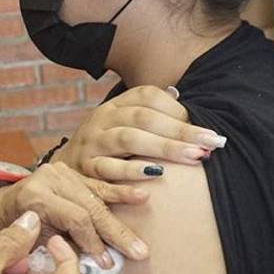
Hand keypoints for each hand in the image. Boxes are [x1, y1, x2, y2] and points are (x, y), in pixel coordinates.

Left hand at [0, 161, 149, 268]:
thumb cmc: (10, 229)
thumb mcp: (29, 243)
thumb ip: (59, 253)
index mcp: (36, 195)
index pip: (76, 219)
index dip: (94, 242)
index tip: (105, 263)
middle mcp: (50, 178)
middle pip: (91, 207)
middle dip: (115, 233)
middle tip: (137, 253)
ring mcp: (61, 171)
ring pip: (97, 197)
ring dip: (120, 220)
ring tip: (140, 238)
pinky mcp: (70, 170)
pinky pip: (97, 184)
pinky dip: (119, 193)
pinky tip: (141, 196)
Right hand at [56, 85, 226, 180]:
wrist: (62, 174)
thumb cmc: (105, 149)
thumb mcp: (123, 126)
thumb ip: (151, 116)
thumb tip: (183, 101)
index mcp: (114, 105)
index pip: (147, 97)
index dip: (177, 111)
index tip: (204, 130)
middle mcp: (101, 119)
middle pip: (144, 118)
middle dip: (180, 131)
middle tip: (211, 144)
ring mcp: (91, 143)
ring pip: (128, 139)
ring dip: (164, 148)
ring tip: (193, 157)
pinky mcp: (85, 168)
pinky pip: (108, 169)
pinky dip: (131, 172)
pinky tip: (155, 177)